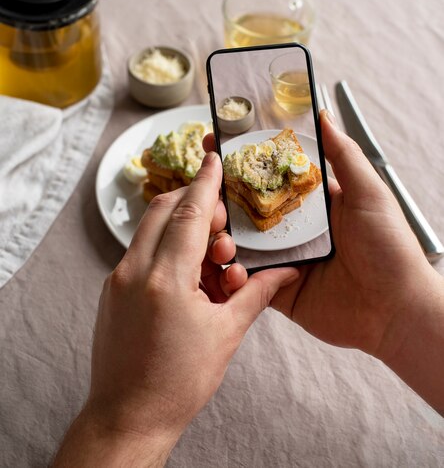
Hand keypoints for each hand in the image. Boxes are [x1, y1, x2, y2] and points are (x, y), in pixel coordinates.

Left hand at [53, 151, 298, 466]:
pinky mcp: (112, 290)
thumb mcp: (226, 334)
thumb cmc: (178, 382)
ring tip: (213, 265)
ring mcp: (118, 279)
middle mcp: (134, 270)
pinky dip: (168, 250)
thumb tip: (286, 271)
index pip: (190, 213)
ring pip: (152, 230)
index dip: (206, 182)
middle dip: (196, 205)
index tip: (215, 158)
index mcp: (165, 278)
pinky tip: (192, 279)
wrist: (128, 417)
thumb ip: (256, 293)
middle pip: (165, 210)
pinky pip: (143, 252)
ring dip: (184, 230)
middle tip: (223, 229)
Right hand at [204, 112, 443, 412]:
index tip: (217, 141)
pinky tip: (221, 263)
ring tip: (210, 225)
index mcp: (312, 204)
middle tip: (198, 184)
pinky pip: (246, 280)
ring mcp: (283, 259)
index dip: (245, 160)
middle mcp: (293, 229)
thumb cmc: (389, 248)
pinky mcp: (277, 289)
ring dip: (221, 233)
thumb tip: (325, 116)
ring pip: (240, 242)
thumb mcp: (369, 194)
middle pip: (248, 208)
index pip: (270, 176)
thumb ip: (344, 156)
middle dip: (221, 196)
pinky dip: (230, 273)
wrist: (395, 310)